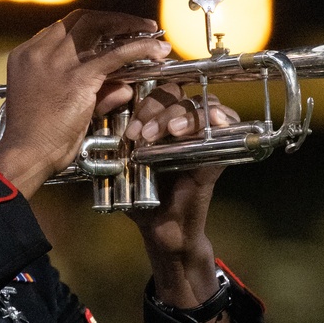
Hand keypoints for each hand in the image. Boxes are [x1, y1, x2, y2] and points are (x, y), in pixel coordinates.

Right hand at [0, 10, 170, 197]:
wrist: (26, 154)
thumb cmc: (36, 138)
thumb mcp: (60, 107)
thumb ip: (93, 93)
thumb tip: (122, 87)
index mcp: (27, 56)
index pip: (64, 29)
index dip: (92, 26)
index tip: (111, 31)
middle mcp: (40, 53)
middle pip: (81, 19)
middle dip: (113, 20)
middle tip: (136, 26)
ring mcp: (58, 63)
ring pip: (97, 27)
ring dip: (128, 25)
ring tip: (149, 31)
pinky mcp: (77, 78)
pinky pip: (115, 54)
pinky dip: (139, 47)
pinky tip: (155, 47)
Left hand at [126, 85, 240, 312]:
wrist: (162, 230)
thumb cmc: (141, 197)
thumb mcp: (121, 166)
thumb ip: (111, 142)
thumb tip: (95, 116)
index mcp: (157, 122)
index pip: (154, 92)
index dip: (142, 103)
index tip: (130, 130)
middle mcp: (181, 124)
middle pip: (177, 94)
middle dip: (160, 109)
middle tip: (145, 135)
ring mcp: (202, 136)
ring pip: (200, 105)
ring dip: (183, 115)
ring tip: (171, 133)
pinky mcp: (218, 152)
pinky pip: (228, 126)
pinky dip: (221, 118)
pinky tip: (212, 120)